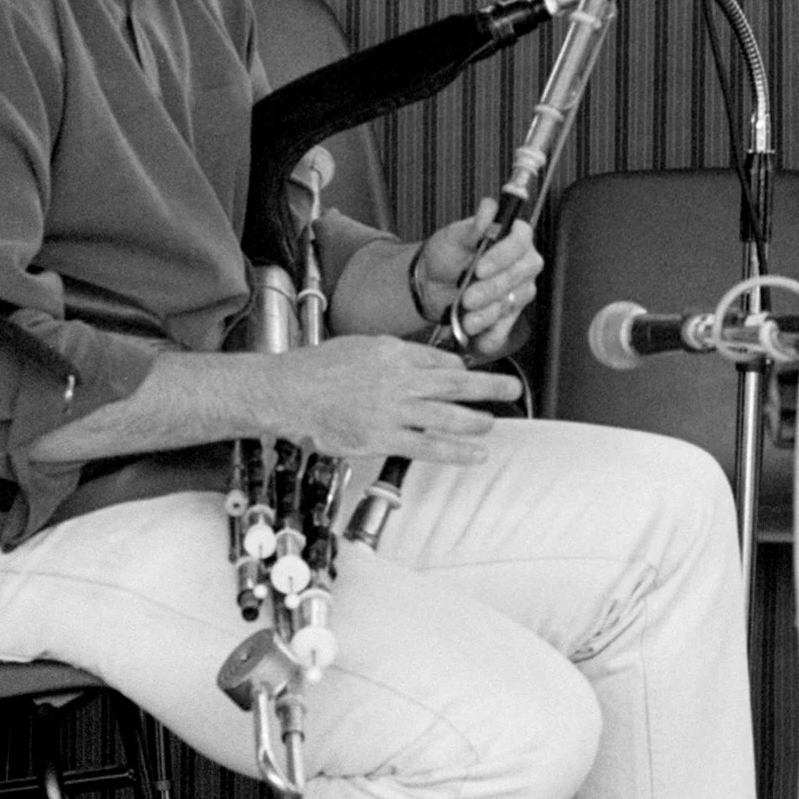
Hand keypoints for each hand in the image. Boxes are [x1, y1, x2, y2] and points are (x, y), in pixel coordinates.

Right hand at [267, 334, 520, 460]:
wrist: (287, 392)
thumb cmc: (316, 369)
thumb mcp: (360, 345)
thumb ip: (394, 353)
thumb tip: (426, 361)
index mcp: (393, 352)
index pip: (439, 361)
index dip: (460, 371)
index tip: (472, 378)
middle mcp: (398, 379)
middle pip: (455, 385)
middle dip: (489, 387)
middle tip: (512, 388)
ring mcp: (392, 410)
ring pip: (447, 416)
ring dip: (477, 420)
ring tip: (494, 422)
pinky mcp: (382, 438)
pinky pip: (428, 447)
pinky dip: (456, 451)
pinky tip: (476, 453)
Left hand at [414, 207, 542, 359]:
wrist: (431, 283)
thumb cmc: (445, 254)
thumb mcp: (453, 236)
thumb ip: (473, 226)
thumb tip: (488, 208)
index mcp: (512, 238)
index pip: (520, 242)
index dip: (502, 256)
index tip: (480, 267)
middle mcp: (521, 263)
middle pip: (518, 276)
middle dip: (491, 290)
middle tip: (467, 297)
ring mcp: (518, 290)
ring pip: (511, 303)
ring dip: (488, 314)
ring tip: (467, 319)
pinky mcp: (509, 314)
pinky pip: (506, 328)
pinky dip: (491, 336)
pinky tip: (478, 339)